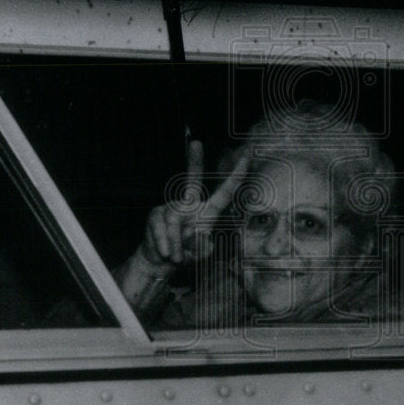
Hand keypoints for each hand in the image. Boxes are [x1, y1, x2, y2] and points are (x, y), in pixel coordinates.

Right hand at [139, 140, 249, 267]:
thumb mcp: (198, 255)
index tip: (248, 154)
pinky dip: (165, 245)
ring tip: (175, 256)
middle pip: (192, 180)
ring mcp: (171, 208)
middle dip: (194, 161)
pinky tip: (166, 253)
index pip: (225, 192)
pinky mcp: (156, 214)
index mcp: (208, 211)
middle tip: (197, 143)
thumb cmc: (185, 254)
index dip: (237, 174)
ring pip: (174, 223)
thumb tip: (200, 238)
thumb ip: (202, 248)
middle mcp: (190, 205)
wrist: (159, 261)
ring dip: (175, 245)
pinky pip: (162, 229)